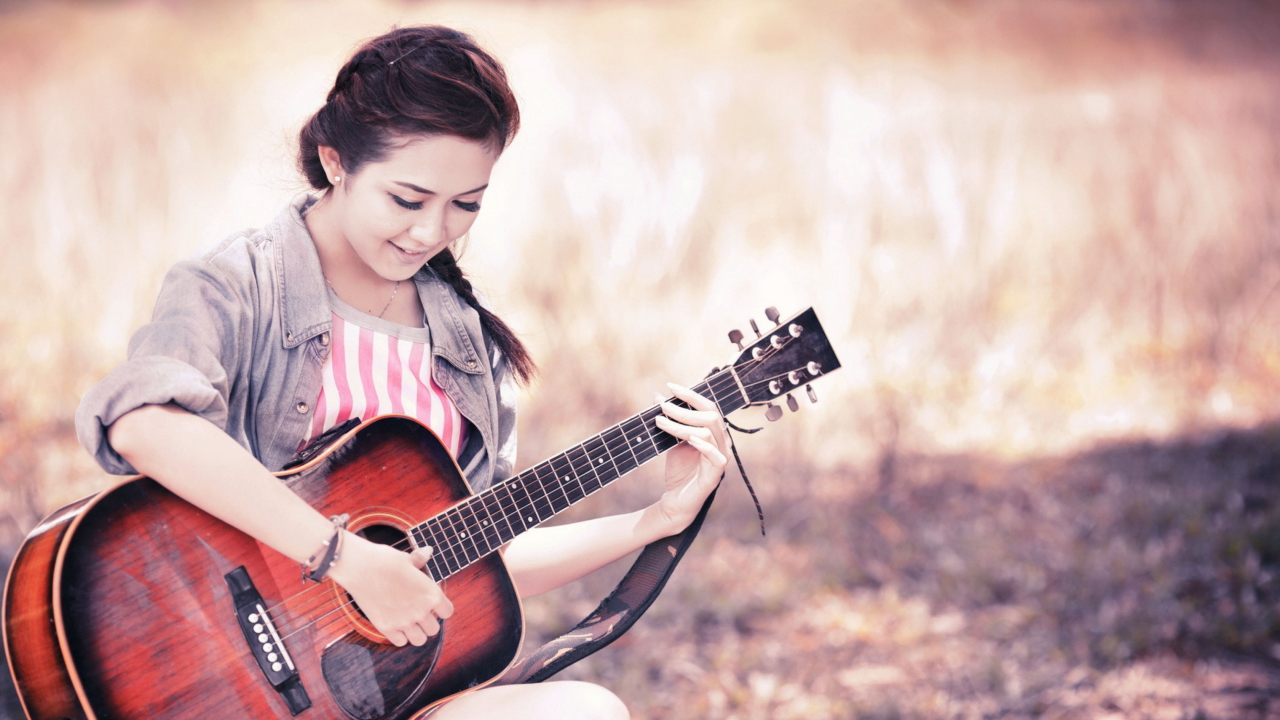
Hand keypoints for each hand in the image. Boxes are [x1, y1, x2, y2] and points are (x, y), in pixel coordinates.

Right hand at [326, 533, 453, 646]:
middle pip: (434, 629)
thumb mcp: (407, 558)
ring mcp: (404, 621)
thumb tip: (428, 551)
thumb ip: (420, 560)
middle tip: (417, 612)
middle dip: (427, 622)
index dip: (441, 608)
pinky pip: (400, 642)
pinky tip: (395, 624)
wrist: (359, 567)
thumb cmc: (384, 560)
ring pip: (420, 640)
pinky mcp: (387, 628)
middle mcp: (421, 610)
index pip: (448, 612)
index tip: (431, 604)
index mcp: (431, 593)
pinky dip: (399, 636)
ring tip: (408, 621)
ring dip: (416, 632)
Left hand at [651, 382, 729, 534]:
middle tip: (662, 406)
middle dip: (685, 408)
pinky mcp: (716, 474)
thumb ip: (669, 420)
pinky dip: (703, 445)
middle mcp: (721, 443)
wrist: (676, 501)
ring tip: (661, 422)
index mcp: (714, 433)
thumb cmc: (678, 471)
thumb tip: (657, 396)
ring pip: (708, 432)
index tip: (670, 386)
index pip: (708, 406)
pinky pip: (716, 456)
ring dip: (683, 425)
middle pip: (711, 416)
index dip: (690, 395)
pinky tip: (688, 439)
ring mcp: (721, 458)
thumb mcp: (671, 441)